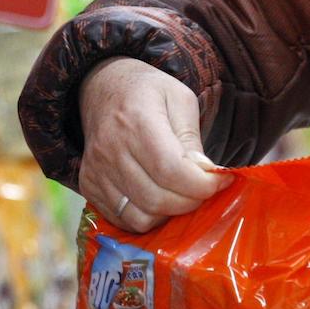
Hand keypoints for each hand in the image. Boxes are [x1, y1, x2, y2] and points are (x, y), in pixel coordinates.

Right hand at [77, 58, 227, 231]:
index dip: (201, 185)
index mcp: (136, 122)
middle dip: (190, 202)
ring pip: (141, 217)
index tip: (220, 181)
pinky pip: (123, 220)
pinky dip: (148, 218)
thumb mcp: (180, 99)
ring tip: (181, 195)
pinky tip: (159, 199)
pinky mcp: (89, 187)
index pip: (171, 170)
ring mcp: (96, 172)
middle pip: (157, 198)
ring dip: (170, 214)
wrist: (101, 88)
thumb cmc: (146, 92)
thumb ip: (192, 139)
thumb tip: (205, 175)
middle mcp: (111, 150)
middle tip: (204, 190)